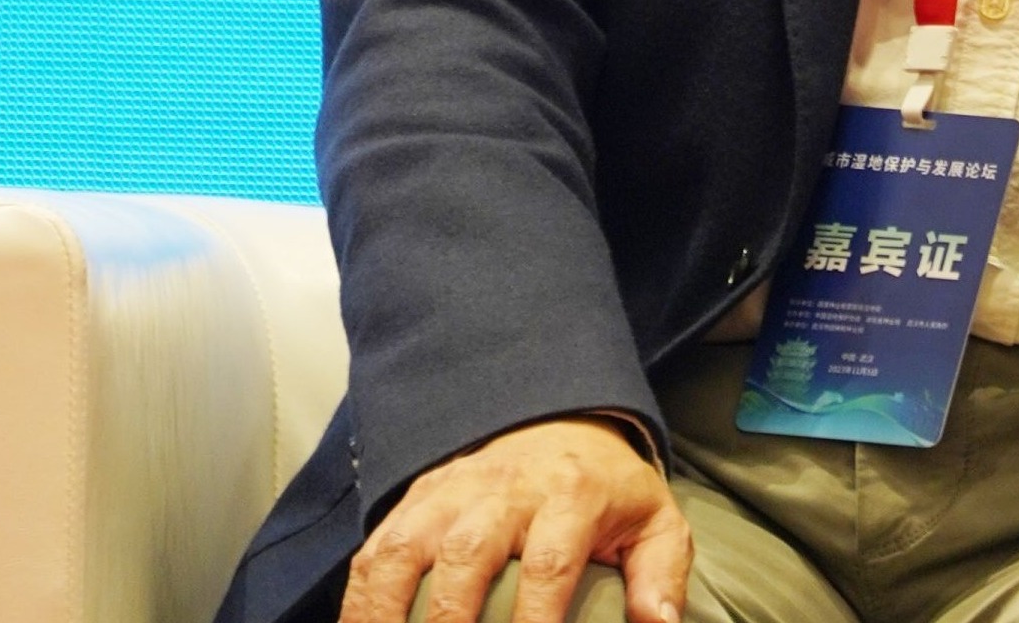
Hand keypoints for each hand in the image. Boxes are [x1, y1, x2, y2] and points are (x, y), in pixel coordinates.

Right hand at [340, 415, 689, 622]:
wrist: (561, 417)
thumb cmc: (606, 489)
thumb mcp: (654, 520)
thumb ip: (660, 575)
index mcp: (571, 494)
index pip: (548, 565)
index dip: (534, 622)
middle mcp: (504, 489)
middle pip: (467, 556)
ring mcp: (451, 492)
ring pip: (406, 549)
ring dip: (385, 613)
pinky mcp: (414, 499)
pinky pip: (374, 550)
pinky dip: (358, 601)